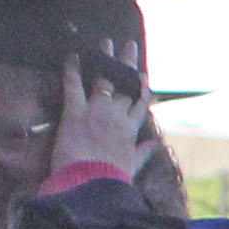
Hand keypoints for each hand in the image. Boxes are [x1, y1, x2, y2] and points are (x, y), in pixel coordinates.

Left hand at [54, 53, 143, 178]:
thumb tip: (155, 145)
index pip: (141, 104)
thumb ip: (143, 153)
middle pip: (126, 85)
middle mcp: (118, 116)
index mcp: (131, 130)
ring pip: (105, 80)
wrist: (90, 184)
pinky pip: (74, 86)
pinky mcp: (75, 112)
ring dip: (106, 60)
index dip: (142, 88)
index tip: (144, 76)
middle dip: (128, 65)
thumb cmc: (111, 179)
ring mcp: (97, 112)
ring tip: (106, 43)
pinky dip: (73, 70)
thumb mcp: (132, 166)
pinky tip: (73, 56)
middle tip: (130, 46)